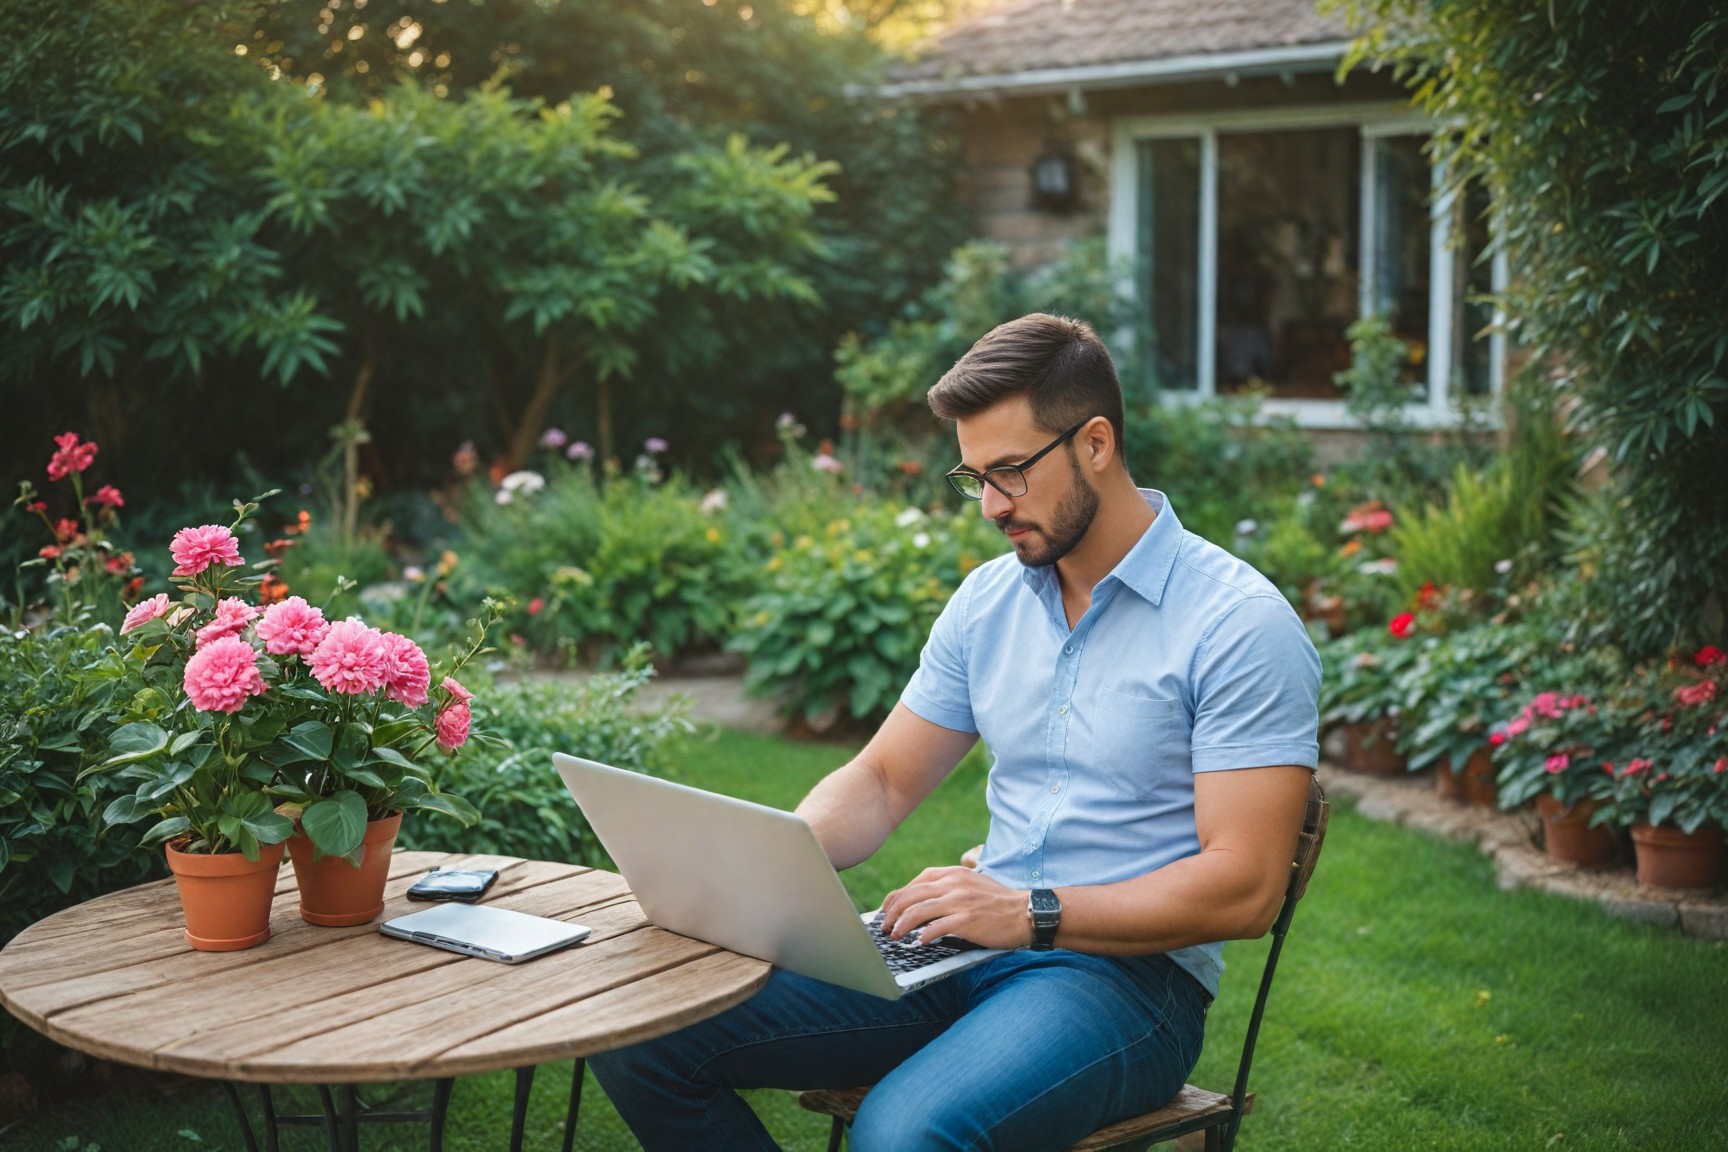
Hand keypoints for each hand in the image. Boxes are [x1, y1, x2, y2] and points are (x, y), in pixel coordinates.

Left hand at [878, 866, 1032, 950]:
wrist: (1027, 912)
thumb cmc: (998, 903)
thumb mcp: (972, 885)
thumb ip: (949, 888)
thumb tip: (922, 902)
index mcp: (953, 873)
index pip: (916, 882)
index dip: (897, 897)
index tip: (887, 910)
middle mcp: (954, 883)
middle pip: (911, 895)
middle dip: (892, 913)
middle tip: (883, 927)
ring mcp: (960, 901)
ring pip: (918, 911)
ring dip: (901, 925)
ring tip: (893, 936)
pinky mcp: (966, 920)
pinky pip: (936, 927)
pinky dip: (923, 936)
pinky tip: (917, 943)